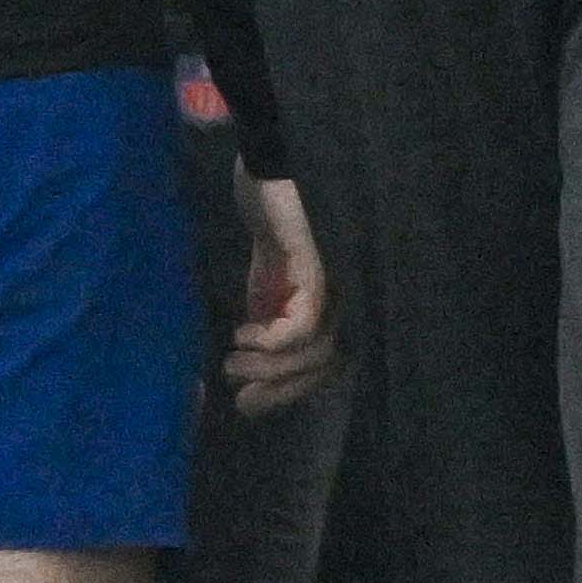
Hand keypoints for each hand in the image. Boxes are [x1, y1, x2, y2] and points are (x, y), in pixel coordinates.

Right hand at [221, 173, 334, 414]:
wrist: (267, 178)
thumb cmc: (272, 233)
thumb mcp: (266, 292)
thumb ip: (268, 327)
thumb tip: (253, 376)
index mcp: (334, 310)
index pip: (328, 369)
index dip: (290, 393)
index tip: (248, 404)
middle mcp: (348, 302)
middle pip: (330, 367)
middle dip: (282, 390)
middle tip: (241, 396)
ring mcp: (339, 285)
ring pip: (318, 350)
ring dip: (270, 367)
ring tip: (233, 362)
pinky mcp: (321, 269)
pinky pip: (306, 321)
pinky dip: (273, 339)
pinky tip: (244, 332)